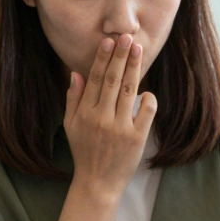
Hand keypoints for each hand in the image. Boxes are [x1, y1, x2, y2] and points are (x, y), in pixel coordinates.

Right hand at [55, 34, 156, 220]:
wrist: (97, 182)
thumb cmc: (84, 152)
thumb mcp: (71, 125)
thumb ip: (73, 99)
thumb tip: (75, 73)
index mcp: (85, 113)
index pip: (94, 79)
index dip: (103, 59)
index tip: (109, 42)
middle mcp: (101, 118)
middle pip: (112, 80)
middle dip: (121, 56)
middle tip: (128, 37)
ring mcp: (120, 128)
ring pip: (128, 90)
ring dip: (134, 68)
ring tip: (138, 50)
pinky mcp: (136, 138)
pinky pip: (145, 111)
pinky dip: (148, 98)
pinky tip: (146, 91)